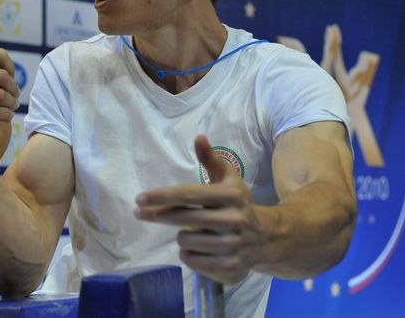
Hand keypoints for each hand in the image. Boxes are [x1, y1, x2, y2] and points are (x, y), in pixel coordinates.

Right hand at [0, 46, 20, 137]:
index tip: (10, 75)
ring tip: (13, 105)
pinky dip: (5, 114)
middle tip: (15, 94)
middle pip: (3, 77)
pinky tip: (7, 115)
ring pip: (2, 96)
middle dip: (13, 87)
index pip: (0, 55)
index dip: (10, 66)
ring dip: (11, 102)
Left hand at [134, 135, 258, 284]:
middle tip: (141, 214)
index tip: (140, 198)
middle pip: (183, 218)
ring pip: (184, 240)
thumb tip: (199, 137)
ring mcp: (232, 245)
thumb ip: (211, 159)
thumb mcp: (228, 179)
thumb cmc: (237, 204)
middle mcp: (233, 219)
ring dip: (181, 236)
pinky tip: (195, 248)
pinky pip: (192, 260)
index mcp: (232, 195)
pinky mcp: (229, 267)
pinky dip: (188, 254)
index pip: (190, 194)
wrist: (264, 238)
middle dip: (158, 215)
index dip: (162, 196)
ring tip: (190, 231)